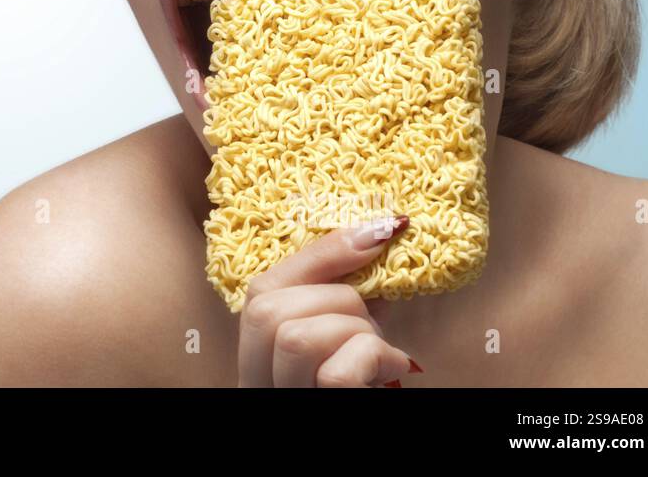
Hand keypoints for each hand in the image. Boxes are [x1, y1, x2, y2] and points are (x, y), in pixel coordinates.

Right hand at [236, 215, 418, 386]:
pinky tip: (391, 372)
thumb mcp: (342, 352)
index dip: (321, 253)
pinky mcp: (313, 416)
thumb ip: (340, 312)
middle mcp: (255, 384)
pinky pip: (335, 378)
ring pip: (298, 337)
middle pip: (269, 308)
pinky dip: (372, 362)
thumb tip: (371, 249)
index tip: (382, 231)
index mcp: (257, 358)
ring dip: (357, 334)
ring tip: (383, 356)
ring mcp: (280, 402)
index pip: (261, 289)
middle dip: (340, 300)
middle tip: (376, 325)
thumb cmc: (357, 396)